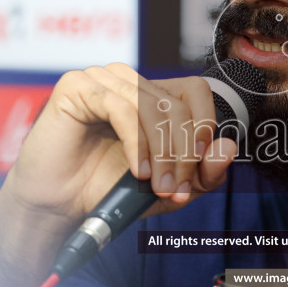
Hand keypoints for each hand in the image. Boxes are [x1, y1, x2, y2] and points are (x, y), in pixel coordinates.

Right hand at [0, 64, 238, 230]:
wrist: (59, 207)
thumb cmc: (107, 191)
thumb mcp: (167, 189)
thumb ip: (201, 173)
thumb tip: (228, 148)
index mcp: (151, 96)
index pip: (197, 91)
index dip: (204, 126)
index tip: (199, 167)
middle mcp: (129, 82)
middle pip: (178, 103)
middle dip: (183, 152)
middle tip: (174, 188)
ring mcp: (102, 79)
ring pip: (153, 106)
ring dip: (162, 152)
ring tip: (156, 186)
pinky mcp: (77, 87)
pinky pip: (122, 108)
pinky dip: (136, 144)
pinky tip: (136, 171)